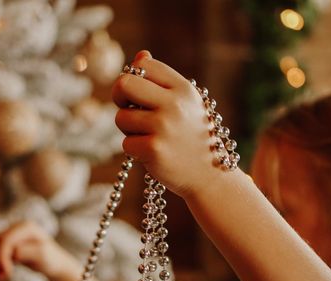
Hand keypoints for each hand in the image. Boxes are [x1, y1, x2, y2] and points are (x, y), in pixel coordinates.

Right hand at [0, 221, 69, 280]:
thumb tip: (13, 252)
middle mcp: (16, 227)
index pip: (5, 240)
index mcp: (26, 227)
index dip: (1, 257)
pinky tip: (1, 273)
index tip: (7, 273)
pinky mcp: (5, 242)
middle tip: (3, 276)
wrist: (54, 262)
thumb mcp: (43, 255)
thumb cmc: (51, 259)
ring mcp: (10, 233)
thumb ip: (27, 252)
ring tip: (1, 275)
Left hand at [112, 50, 221, 197]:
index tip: (138, 93)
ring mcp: (163, 127)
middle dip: (120, 97)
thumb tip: (140, 55)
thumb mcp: (186, 103)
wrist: (210, 176)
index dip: (134, 78)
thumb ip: (162, 80)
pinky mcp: (154, 150)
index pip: (144, 65)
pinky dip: (135, 150)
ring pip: (121, 118)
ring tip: (149, 137)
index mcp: (183, 88)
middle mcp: (174, 104)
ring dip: (129, 130)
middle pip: (124, 84)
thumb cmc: (192, 136)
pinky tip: (152, 153)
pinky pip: (126, 143)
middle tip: (129, 110)